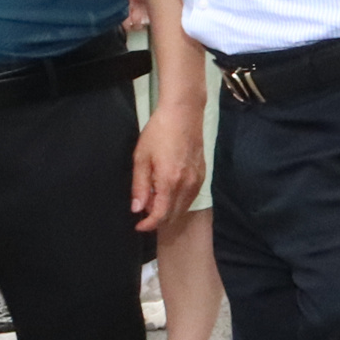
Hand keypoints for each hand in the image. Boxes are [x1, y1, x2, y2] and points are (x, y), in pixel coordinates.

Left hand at [131, 99, 202, 232]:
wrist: (183, 114)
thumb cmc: (158, 132)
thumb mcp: (141, 157)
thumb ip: (139, 186)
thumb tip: (137, 209)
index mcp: (169, 181)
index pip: (160, 215)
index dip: (148, 225)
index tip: (139, 226)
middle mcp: (186, 185)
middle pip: (173, 215)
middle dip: (157, 218)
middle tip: (144, 207)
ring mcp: (197, 181)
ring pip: (183, 208)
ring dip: (168, 210)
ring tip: (154, 196)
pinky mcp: (203, 175)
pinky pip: (190, 197)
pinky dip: (179, 201)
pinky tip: (169, 190)